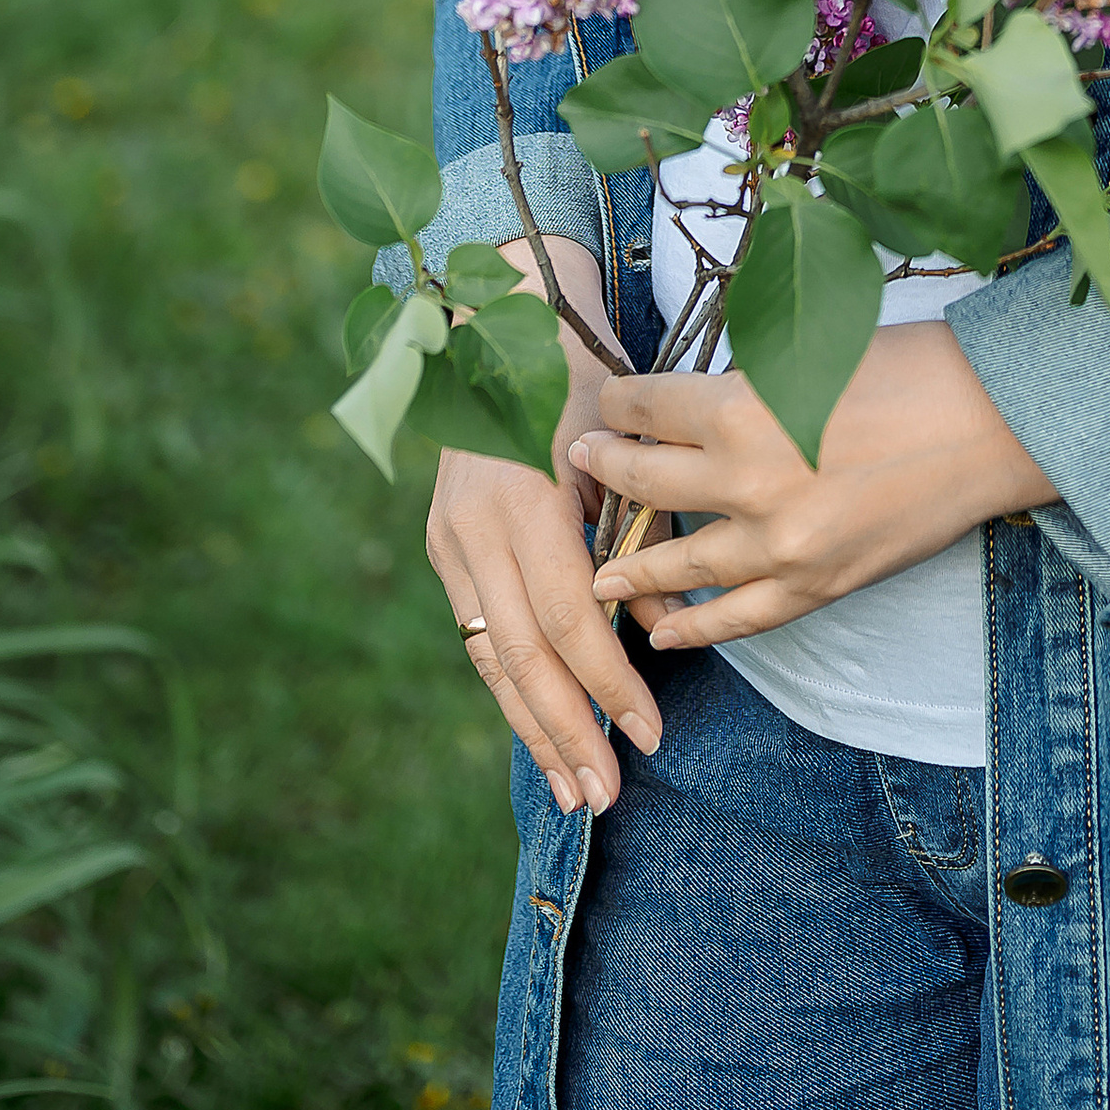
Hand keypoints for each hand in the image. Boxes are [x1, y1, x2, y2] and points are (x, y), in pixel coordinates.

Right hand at [424, 234, 664, 815]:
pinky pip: (480, 633)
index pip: (569, 614)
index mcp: (523, 495)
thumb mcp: (626, 441)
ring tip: (576, 789)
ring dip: (533, 728)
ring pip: (491, 656)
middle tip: (607, 795)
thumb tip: (667, 629)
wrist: (500, 315)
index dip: (607, 681)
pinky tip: (540, 731)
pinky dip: (512, 688)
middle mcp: (473, 525)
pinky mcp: (442, 545)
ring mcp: (448, 538)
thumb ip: (645, 533)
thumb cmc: (581, 371)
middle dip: (567, 730)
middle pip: (522, 653)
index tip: (650, 733)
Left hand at [571, 320, 1058, 650]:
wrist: (994, 423)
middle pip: (645, 480)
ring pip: (676, 565)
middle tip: (579, 463)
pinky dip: (692, 630)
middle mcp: (747, 479)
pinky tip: (662, 633)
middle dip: (605, 469)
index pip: (647, 406)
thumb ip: (751, 383)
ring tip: (596, 569)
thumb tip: (700, 402)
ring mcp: (778, 544)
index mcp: (743, 405)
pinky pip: (735, 620)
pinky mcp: (815, 586)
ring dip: (629, 564)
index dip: (618, 401)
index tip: (606, 402)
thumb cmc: (914, 365)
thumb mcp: (815, 351)